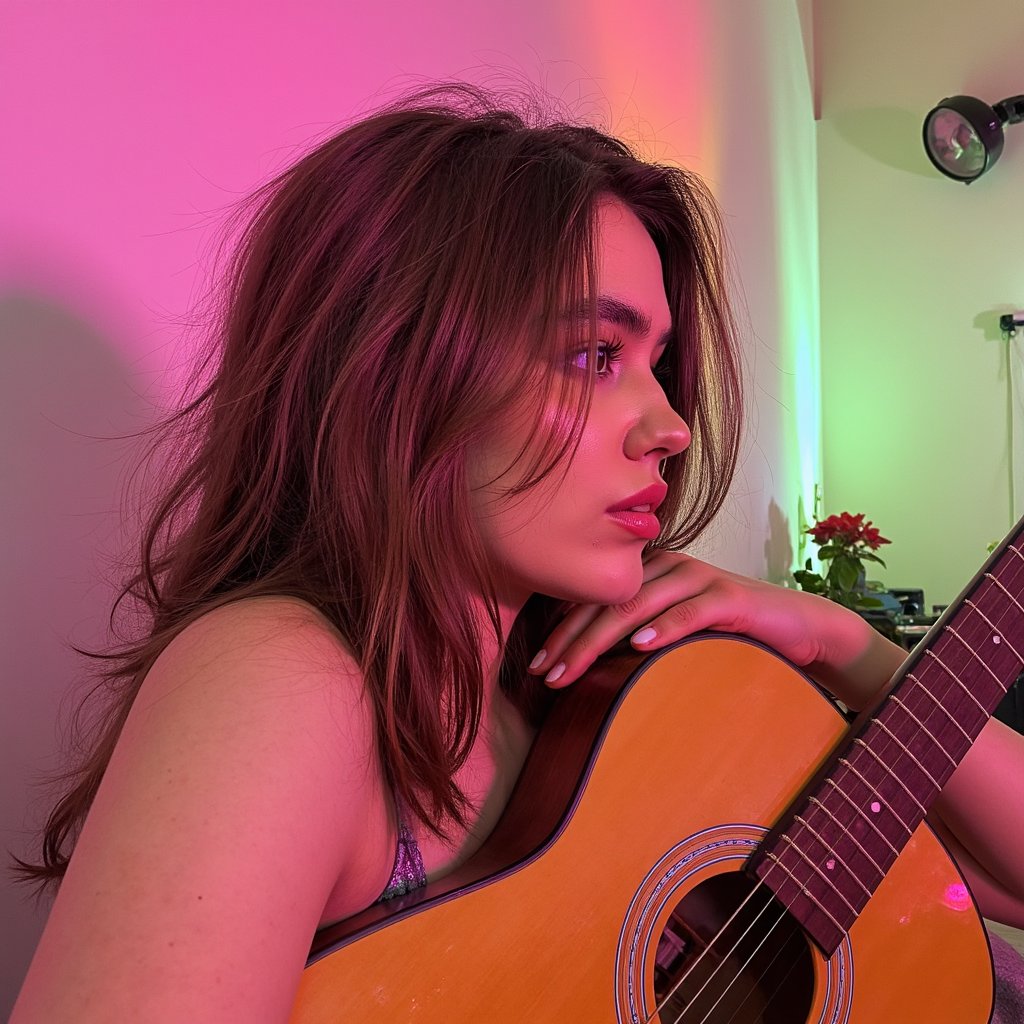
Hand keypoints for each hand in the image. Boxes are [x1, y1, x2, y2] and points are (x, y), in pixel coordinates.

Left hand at [528, 550, 904, 707]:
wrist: (794, 626)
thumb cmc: (726, 634)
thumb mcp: (673, 632)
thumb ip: (635, 636)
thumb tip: (585, 665)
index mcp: (648, 571)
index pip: (594, 600)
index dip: (561, 632)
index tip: (538, 667)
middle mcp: (667, 566)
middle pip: (606, 603)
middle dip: (571, 641)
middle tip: (545, 674)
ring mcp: (697, 577)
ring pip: (636, 606)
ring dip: (598, 641)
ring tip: (572, 670)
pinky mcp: (728, 596)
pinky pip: (690, 611)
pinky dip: (663, 628)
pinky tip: (638, 646)